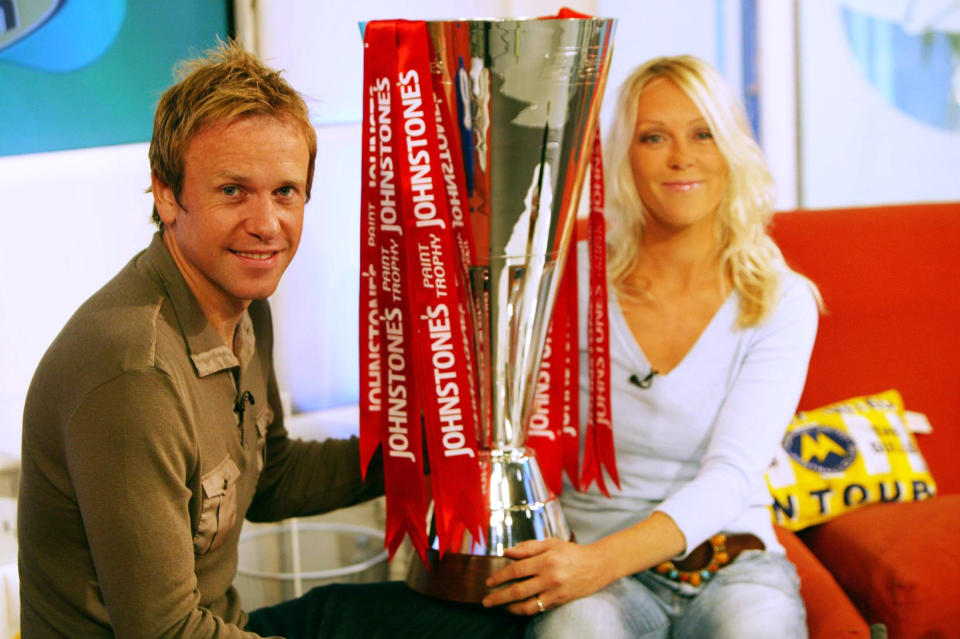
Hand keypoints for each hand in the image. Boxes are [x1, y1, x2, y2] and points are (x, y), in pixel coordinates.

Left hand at [480, 538, 612, 614]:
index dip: (500, 577)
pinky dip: (524, 610)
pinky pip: (538, 608)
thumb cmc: (571, 552)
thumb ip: (528, 547)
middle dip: (499, 597)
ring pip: (527, 604)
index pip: (516, 570)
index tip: (489, 582)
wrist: (598, 565)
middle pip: (518, 590)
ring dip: (510, 607)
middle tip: (486, 601)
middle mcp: (549, 576)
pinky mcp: (560, 601)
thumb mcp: (551, 543)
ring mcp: (555, 591)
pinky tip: (516, 607)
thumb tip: (507, 552)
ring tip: (500, 606)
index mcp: (545, 559)